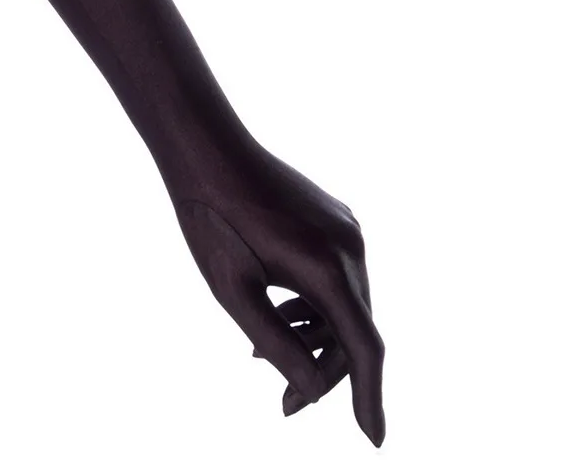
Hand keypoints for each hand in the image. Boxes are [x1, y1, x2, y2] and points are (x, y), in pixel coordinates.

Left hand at [170, 133, 384, 445]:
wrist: (207, 149)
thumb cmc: (213, 220)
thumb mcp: (233, 291)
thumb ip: (277, 345)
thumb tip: (311, 391)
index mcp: (328, 267)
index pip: (364, 349)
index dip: (369, 398)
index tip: (372, 441)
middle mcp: (349, 246)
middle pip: (353, 328)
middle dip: (325, 371)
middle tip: (284, 407)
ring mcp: (345, 228)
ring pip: (346, 301)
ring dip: (316, 336)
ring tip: (261, 353)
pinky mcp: (334, 218)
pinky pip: (338, 274)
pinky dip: (316, 303)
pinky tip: (279, 312)